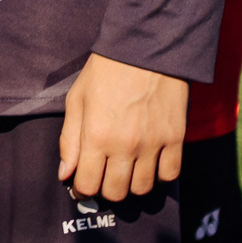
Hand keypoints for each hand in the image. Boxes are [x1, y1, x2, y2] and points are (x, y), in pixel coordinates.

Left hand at [58, 53, 185, 199]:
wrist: (144, 50)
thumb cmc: (104, 73)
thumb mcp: (76, 101)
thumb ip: (70, 140)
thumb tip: (65, 174)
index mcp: (96, 136)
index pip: (88, 184)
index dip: (82, 189)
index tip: (81, 184)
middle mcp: (125, 146)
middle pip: (116, 192)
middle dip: (105, 189)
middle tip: (103, 176)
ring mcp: (153, 144)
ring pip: (142, 188)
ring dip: (131, 185)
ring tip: (125, 170)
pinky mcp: (176, 138)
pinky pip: (170, 175)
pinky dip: (158, 176)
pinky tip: (149, 164)